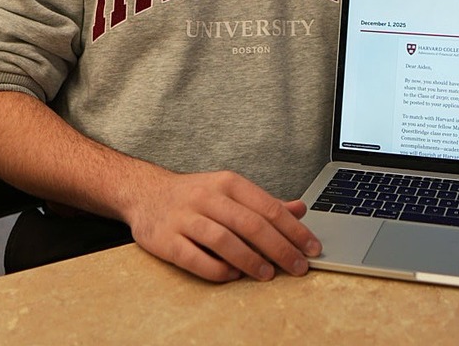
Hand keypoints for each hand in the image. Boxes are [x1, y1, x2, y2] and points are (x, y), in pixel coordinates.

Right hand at [126, 168, 321, 281]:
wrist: (145, 193)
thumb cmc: (195, 195)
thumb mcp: (231, 191)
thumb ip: (264, 203)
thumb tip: (300, 209)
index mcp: (228, 183)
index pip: (267, 207)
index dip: (293, 230)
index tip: (312, 248)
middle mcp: (208, 196)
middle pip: (250, 224)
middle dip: (279, 248)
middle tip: (298, 267)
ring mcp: (185, 217)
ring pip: (223, 239)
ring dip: (250, 260)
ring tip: (268, 274)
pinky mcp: (166, 239)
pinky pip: (194, 257)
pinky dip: (216, 269)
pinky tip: (232, 275)